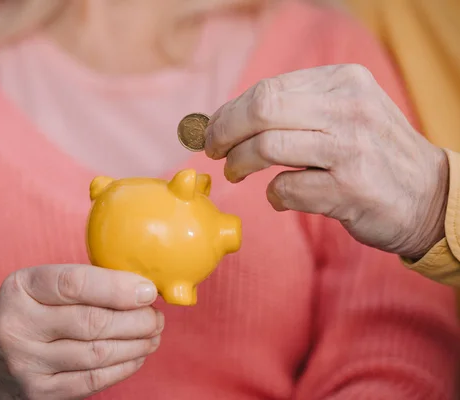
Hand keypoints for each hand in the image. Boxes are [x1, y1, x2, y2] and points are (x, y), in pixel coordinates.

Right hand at [0, 264, 162, 398]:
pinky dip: (122, 368)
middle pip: (92, 322)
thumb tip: (138, 288)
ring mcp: (26, 363)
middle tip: (156, 316)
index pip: (75, 283)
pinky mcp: (38, 392)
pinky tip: (136, 356)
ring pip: (97, 354)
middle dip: (136, 319)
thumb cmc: (21, 315)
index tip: (147, 290)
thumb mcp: (35, 288)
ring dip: (136, 344)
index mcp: (20, 289)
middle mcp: (18, 325)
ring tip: (153, 335)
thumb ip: (79, 285)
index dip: (118, 287)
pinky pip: (91, 380)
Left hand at [204, 64, 447, 259]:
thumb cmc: (373, 153)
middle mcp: (349, 108)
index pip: (267, 89)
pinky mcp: (350, 190)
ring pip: (266, 147)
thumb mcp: (346, 111)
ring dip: (239, 163)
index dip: (230, 111)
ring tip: (235, 172)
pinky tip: (281, 196)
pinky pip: (286, 188)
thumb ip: (296, 108)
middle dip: (223, 131)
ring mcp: (351, 149)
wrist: (429, 195)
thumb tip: (229, 115)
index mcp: (344, 81)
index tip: (213, 128)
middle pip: (260, 110)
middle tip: (212, 149)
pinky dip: (273, 196)